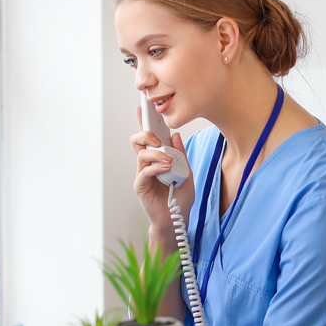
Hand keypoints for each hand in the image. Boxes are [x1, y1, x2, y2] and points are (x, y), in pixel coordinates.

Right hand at [130, 102, 193, 233]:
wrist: (177, 219)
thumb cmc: (180, 197)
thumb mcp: (187, 173)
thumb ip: (181, 155)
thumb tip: (177, 136)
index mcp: (158, 157)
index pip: (149, 136)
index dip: (143, 121)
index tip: (142, 107)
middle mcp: (147, 163)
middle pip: (137, 140)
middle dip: (146, 133)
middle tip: (158, 138)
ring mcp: (142, 174)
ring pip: (141, 153)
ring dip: (155, 153)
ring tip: (168, 159)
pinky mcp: (140, 186)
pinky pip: (144, 171)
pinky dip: (155, 168)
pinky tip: (166, 169)